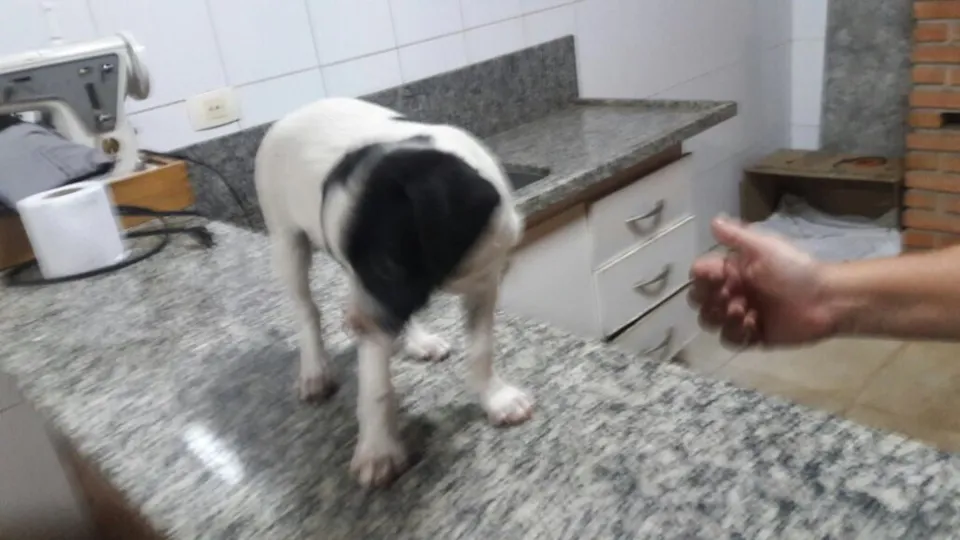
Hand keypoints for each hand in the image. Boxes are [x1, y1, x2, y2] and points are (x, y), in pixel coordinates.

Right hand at [688, 217, 837, 346]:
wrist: (825, 300)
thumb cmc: (795, 269)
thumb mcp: (765, 247)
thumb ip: (737, 236)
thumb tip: (713, 221)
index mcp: (733, 270)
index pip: (700, 275)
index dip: (703, 278)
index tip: (720, 276)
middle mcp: (733, 292)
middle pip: (700, 301)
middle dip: (711, 301)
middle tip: (733, 298)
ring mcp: (741, 316)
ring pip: (712, 322)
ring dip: (723, 318)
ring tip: (745, 312)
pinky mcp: (753, 337)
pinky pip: (731, 340)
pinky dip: (737, 334)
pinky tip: (754, 325)